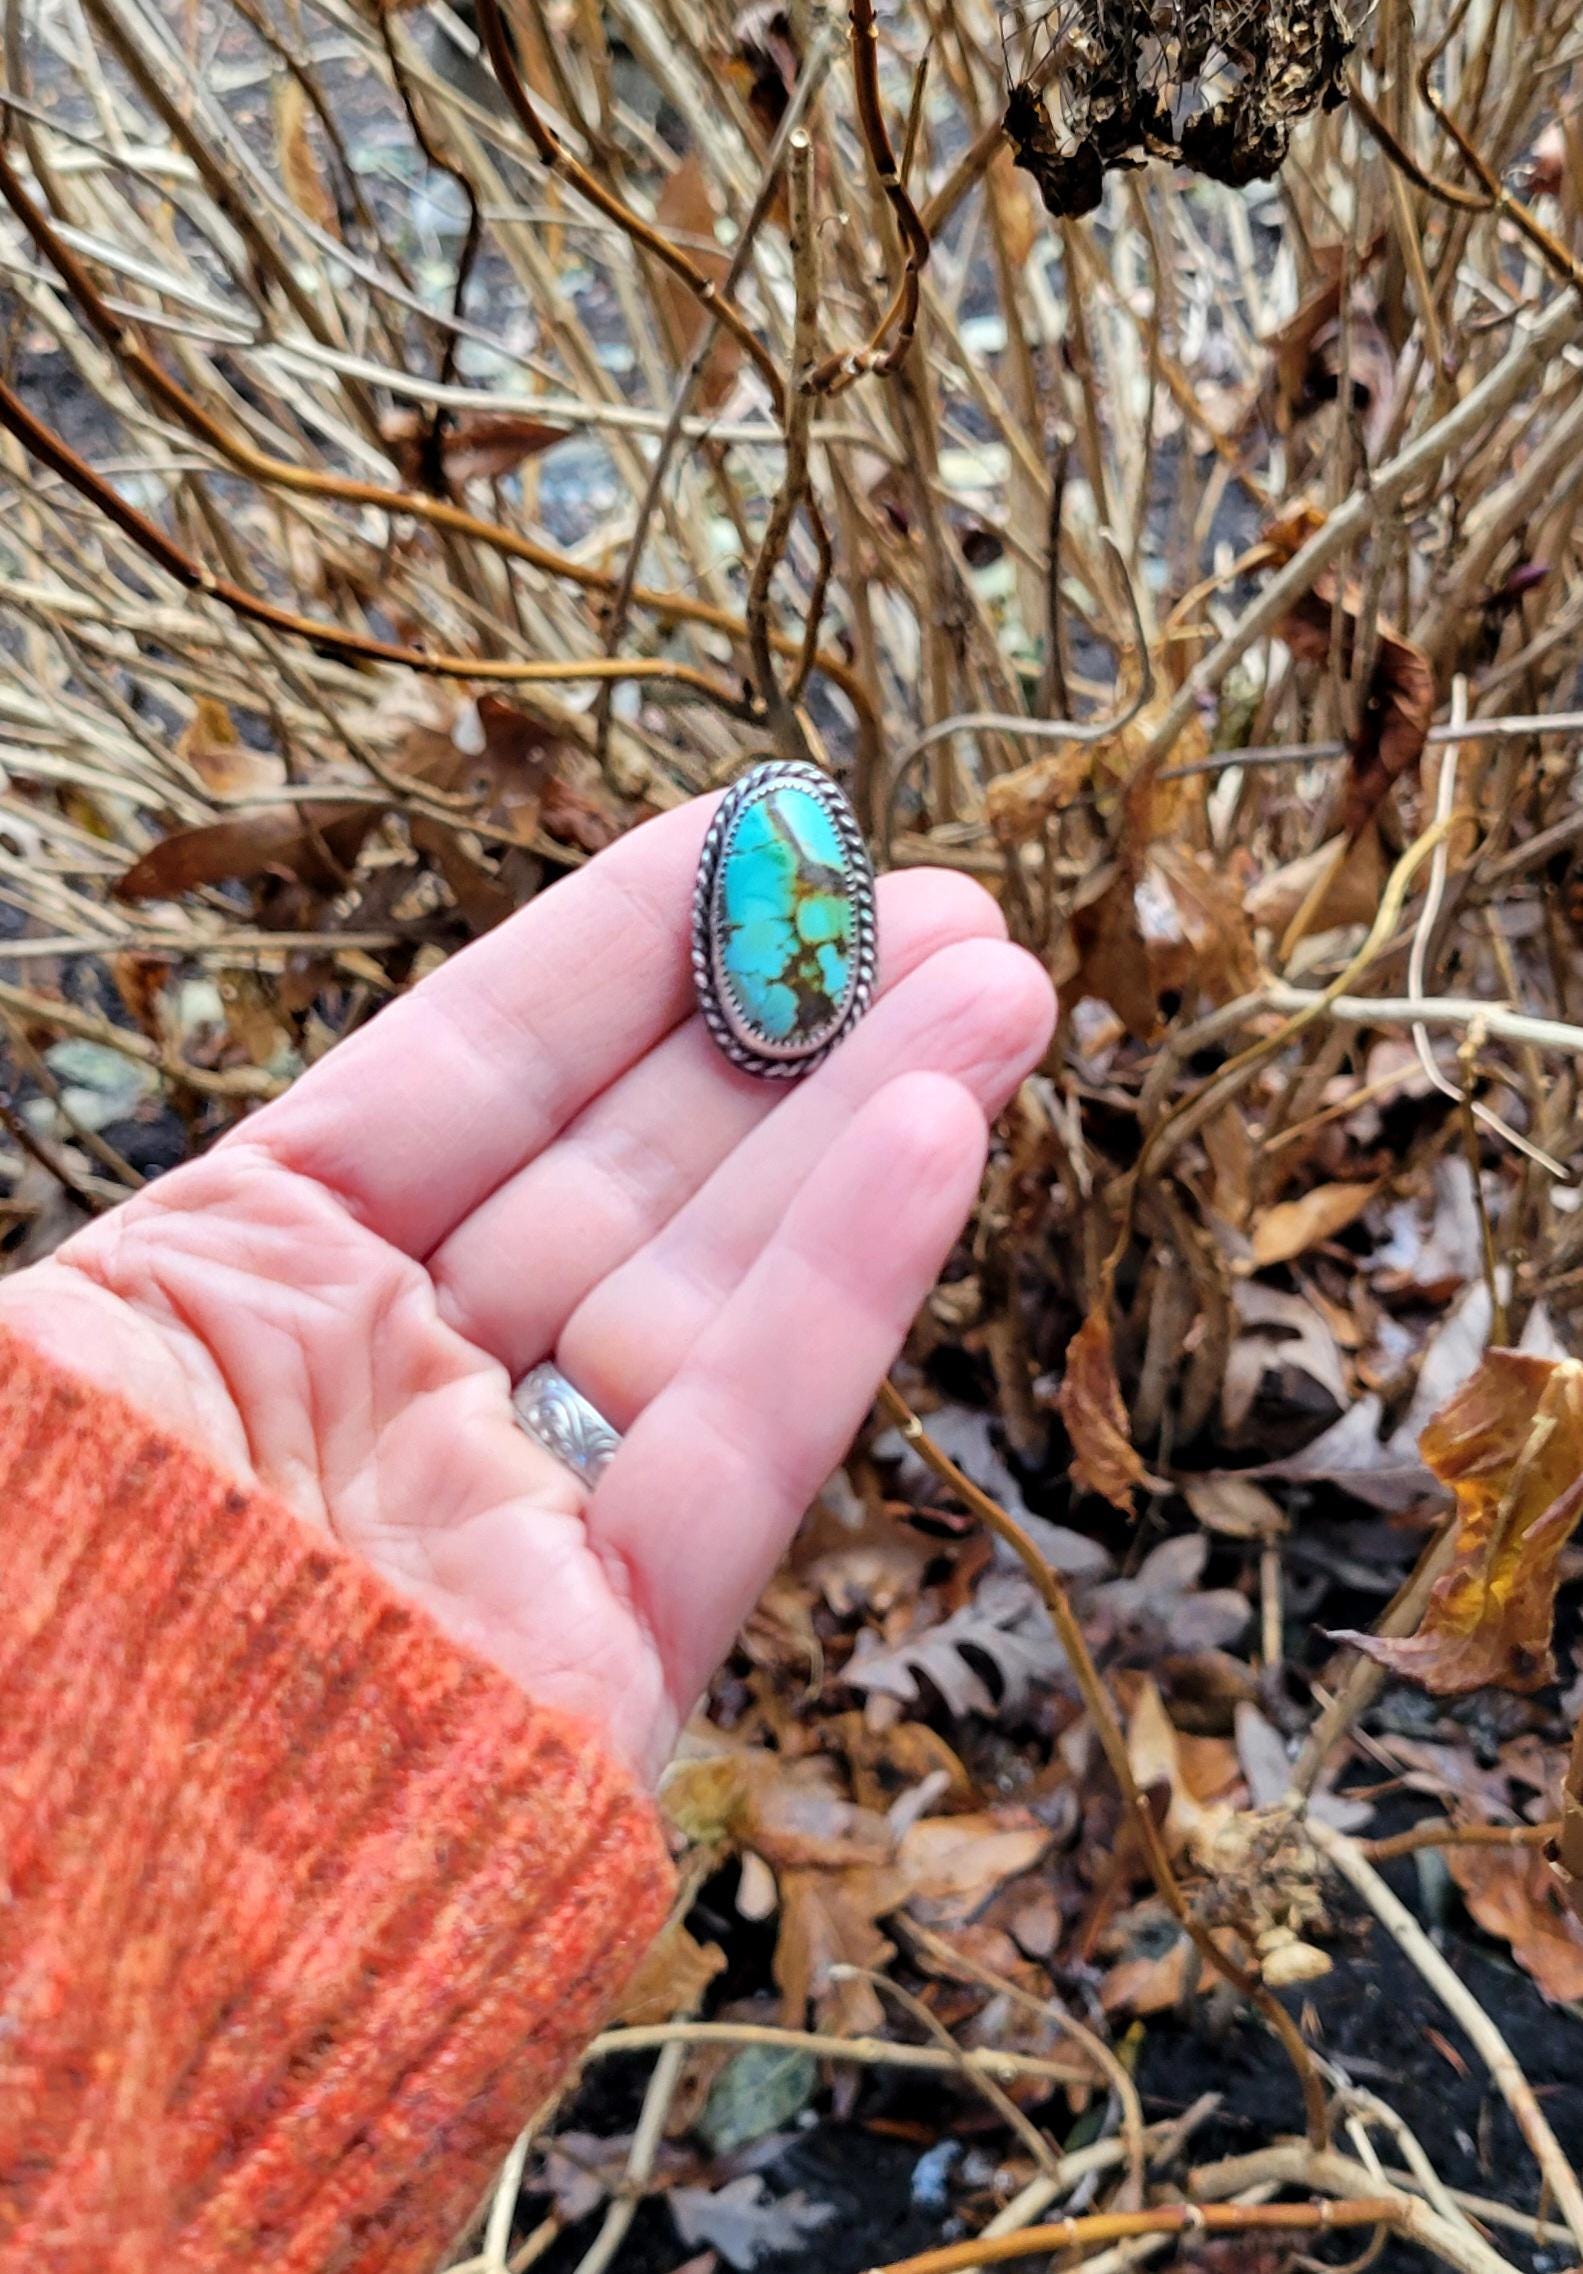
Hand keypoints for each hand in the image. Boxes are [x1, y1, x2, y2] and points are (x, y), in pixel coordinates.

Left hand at [0, 800, 1052, 1779]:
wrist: (24, 1964)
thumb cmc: (1, 1636)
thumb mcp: (48, 1359)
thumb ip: (218, 1219)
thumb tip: (366, 1089)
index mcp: (245, 1297)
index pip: (466, 1075)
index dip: (615, 946)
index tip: (751, 831)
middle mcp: (394, 1392)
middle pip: (629, 1165)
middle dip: (787, 1021)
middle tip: (941, 903)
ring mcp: (506, 1523)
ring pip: (717, 1287)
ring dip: (866, 1120)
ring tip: (1000, 980)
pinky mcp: (601, 1671)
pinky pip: (740, 1452)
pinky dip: (843, 1294)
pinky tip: (942, 1135)